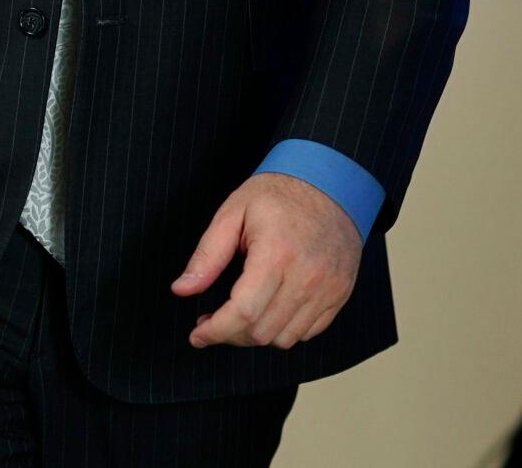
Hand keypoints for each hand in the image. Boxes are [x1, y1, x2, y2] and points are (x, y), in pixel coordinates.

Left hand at [173, 172, 362, 349]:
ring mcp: (328, 288)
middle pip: (262, 332)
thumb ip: (207, 255)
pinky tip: (268, 311)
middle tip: (213, 321)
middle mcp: (307, 276)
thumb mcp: (233, 213)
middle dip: (230, 335)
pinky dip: (284, 330)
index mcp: (276, 254)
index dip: (215, 331)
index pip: (243, 312)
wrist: (330, 182)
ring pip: (285, 339)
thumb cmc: (278, 195)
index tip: (198, 335)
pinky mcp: (340, 294)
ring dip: (256, 336)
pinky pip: (309, 332)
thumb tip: (182, 289)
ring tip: (240, 316)